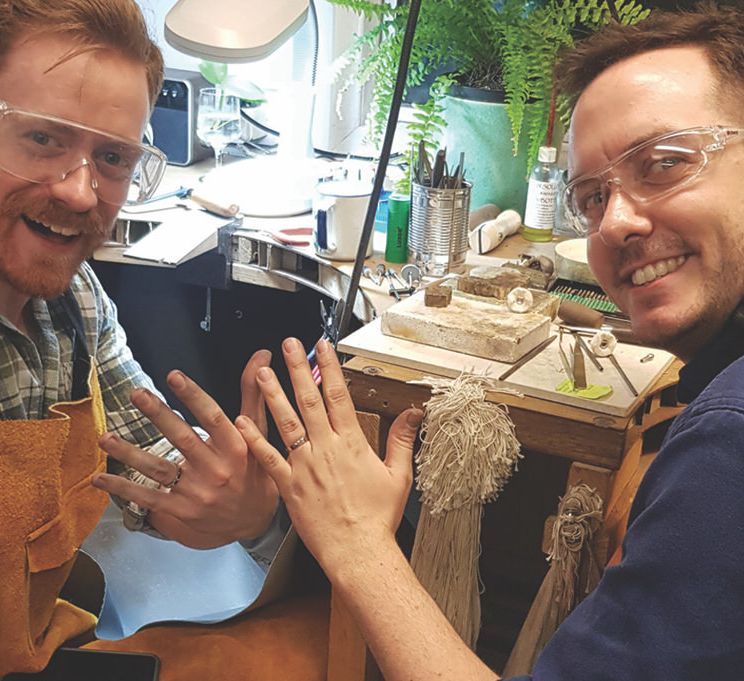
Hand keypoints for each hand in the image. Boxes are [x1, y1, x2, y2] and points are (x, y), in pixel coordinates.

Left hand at [93, 350, 278, 548]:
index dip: (192, 396)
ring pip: (160, 470)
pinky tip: (102, 477)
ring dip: (130, 453)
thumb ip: (254, 395)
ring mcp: (198, 493)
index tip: (173, 376)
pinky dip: (124, 489)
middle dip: (158, 415)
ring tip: (105, 437)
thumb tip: (261, 356)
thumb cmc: (255, 471)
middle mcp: (217, 470)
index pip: (213, 417)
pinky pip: (149, 499)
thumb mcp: (260, 434)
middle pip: (183, 439)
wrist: (254, 522)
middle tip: (137, 394)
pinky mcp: (182, 511)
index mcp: (237, 448)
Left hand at [236, 337, 421, 571]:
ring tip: (261, 373)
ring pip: (286, 423)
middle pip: (309, 400)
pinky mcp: (289, 485)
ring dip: (273, 395)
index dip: (329, 368)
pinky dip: (255, 439)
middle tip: (288, 345)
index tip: (322, 346)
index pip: (339, 395)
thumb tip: (414, 412)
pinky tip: (242, 422)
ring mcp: (305, 466)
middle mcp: (325, 448)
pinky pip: (269, 458)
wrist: (357, 551)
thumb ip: (402, 440)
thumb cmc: (378, 516)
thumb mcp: (399, 476)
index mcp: (351, 443)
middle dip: (298, 369)